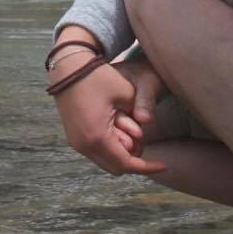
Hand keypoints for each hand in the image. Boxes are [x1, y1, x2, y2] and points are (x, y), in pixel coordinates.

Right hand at [54, 57, 167, 176]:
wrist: (67, 65)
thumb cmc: (98, 76)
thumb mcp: (126, 93)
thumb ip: (140, 114)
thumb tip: (145, 133)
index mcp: (98, 137)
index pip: (127, 163)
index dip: (148, 167)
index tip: (164, 165)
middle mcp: (84, 145)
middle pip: (116, 168)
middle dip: (133, 160)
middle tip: (144, 140)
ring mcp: (76, 141)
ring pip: (105, 161)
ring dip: (121, 153)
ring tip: (132, 131)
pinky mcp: (73, 136)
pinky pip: (95, 151)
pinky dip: (110, 147)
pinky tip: (119, 130)